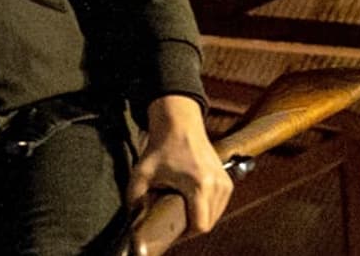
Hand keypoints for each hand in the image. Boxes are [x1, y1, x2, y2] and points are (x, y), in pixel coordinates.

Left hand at [127, 95, 233, 234]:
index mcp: (199, 186)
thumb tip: (132, 218)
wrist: (179, 125)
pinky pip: (220, 205)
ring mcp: (225, 183)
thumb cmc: (161, 147)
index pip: (201, 225)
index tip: (172, 232)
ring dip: (201, 218)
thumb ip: (134, 197)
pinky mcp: (227, 181)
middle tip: (174, 224)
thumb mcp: (141, 173)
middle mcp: (217, 186)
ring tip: (182, 216)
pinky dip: (208, 209)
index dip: (185, 234)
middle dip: (191, 227)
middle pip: (209, 222)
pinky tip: (193, 207)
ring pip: (216, 215)